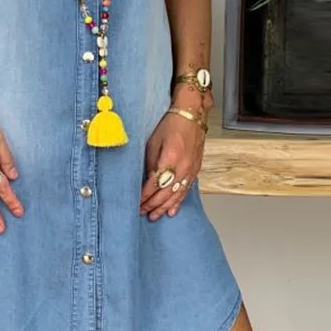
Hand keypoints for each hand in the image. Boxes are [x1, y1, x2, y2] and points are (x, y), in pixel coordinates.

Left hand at [140, 106, 205, 220]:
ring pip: (175, 195)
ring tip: (153, 216)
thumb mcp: (153, 143)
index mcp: (169, 159)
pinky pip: (186, 191)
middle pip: (164, 193)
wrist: (192, 115)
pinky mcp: (195, 170)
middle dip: (151, 205)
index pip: (153, 184)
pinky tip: (171, 211)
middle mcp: (182, 167)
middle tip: (141, 212)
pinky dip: (177, 202)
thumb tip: (145, 182)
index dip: (143, 196)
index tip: (135, 203)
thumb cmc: (171, 124)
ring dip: (163, 207)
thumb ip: (150, 164)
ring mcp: (191, 170)